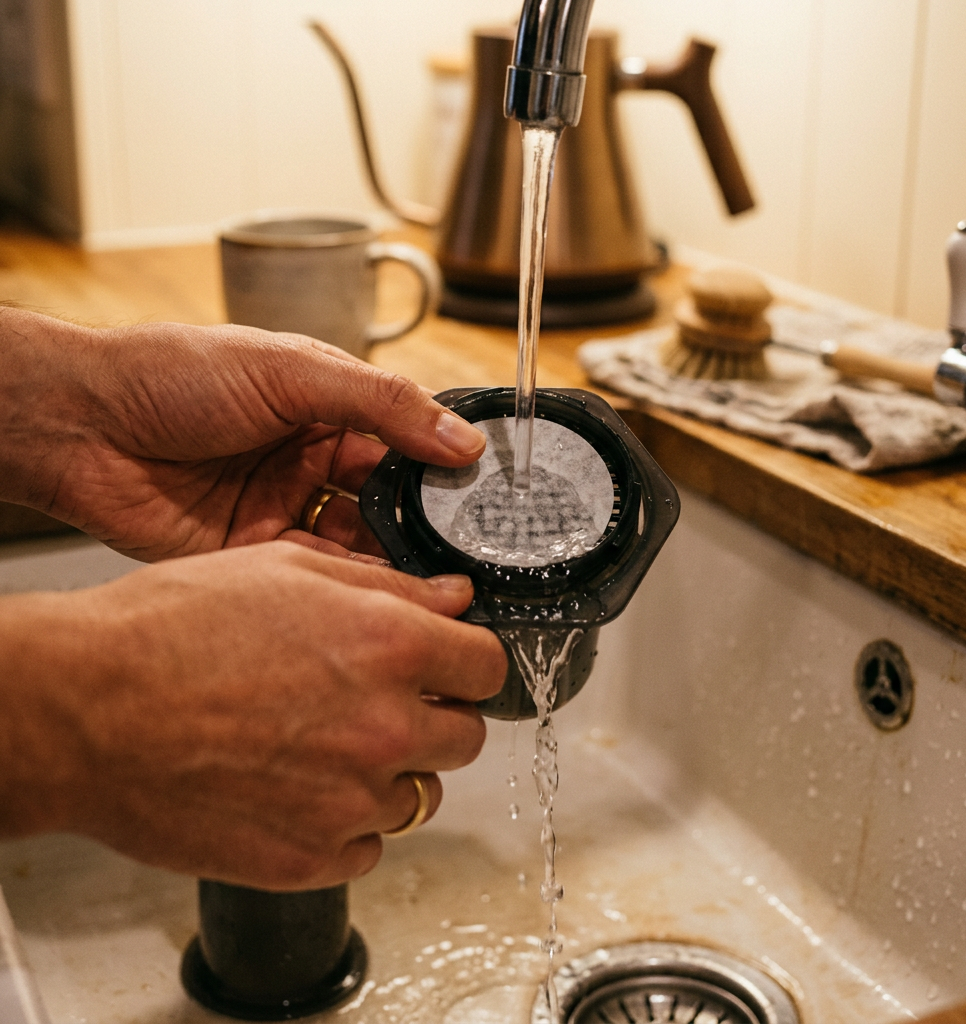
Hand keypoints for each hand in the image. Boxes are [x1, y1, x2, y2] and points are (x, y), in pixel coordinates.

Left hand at [0, 309, 484, 559]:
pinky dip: (346, 584)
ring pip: (358, 543)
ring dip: (390, 558)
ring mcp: (286, 509)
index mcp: (328, 409)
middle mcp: (312, 461)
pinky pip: (315, 574)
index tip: (484, 492)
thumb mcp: (293, 370)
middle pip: (389, 499)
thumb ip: (382, 402)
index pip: (406, 438)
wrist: (84, 426)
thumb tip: (459, 437)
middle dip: (423, 522)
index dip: (444, 465)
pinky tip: (373, 590)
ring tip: (426, 574)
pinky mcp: (256, 554)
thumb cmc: (175, 374)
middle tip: (462, 546)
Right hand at [0, 540, 506, 889]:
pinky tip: (299, 789)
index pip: (488, 666)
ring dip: (390, 771)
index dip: (469, 662)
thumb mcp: (286, 568)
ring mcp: (351, 801)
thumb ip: (386, 585)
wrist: (85, 709)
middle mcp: (384, 727)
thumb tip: (450, 598)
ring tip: (326, 745)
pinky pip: (368, 847)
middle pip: (466, 735)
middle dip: (435, 716)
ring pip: (420, 794)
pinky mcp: (311, 857)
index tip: (450, 665)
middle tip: (383, 703)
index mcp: (389, 646)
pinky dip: (346, 823)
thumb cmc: (170, 628)